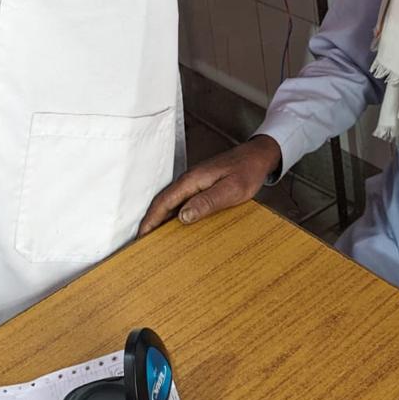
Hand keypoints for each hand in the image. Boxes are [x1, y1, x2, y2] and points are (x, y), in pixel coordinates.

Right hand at [137, 135, 281, 236]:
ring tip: (156, 239)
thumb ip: (207, 202)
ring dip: (161, 219)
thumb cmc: (247, 171)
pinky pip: (181, 201)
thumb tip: (183, 216)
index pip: (163, 202)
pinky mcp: (201, 186)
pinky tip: (177, 226)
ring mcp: (194, 182)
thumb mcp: (231, 190)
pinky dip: (174, 215)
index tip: (141, 237)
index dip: (150, 220)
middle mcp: (189, 180)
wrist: (257, 156)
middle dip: (150, 222)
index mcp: (192, 180)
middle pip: (162, 202)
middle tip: (143, 243)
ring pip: (171, 202)